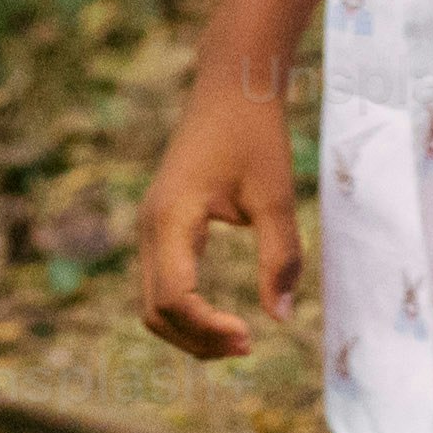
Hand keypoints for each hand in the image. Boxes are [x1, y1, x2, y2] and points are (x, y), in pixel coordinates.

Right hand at [135, 71, 300, 358]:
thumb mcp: (276, 197)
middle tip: (247, 347)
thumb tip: (279, 318)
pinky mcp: (161, 227)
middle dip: (197, 341)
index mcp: (172, 219)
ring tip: (237, 340)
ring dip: (190, 332)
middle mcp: (151, 228)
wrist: (231, 85)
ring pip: (153, 306)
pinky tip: (221, 317)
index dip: (209, 329)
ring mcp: (151, 228)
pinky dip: (186, 312)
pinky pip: (162, 286)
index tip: (251, 337)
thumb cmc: (255, 134)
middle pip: (156, 314)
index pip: (175, 300)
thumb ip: (280, 257)